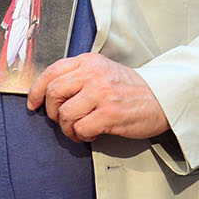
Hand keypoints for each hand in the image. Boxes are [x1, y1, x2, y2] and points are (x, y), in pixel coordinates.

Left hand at [27, 52, 169, 143]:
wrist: (163, 98)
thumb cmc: (132, 89)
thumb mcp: (104, 71)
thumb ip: (79, 76)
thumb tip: (49, 93)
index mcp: (89, 62)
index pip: (51, 72)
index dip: (36, 90)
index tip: (34, 103)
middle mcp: (93, 74)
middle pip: (53, 93)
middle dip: (52, 112)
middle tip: (62, 120)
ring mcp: (102, 94)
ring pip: (65, 114)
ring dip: (67, 128)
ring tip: (78, 130)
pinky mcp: (110, 114)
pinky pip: (81, 128)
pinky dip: (81, 136)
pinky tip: (91, 134)